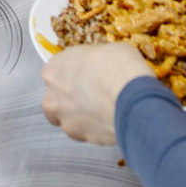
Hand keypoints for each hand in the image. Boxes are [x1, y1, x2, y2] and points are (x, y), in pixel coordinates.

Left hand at [41, 43, 155, 145]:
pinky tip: (111, 120)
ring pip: (69, 120)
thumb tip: (102, 66)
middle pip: (57, 99)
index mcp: (54, 69)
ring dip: (82, 116)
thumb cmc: (119, 67)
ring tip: (105, 109)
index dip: (74, 72)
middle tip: (94, 94)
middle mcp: (52, 97)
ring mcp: (65, 120)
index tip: (88, 73)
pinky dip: (96, 128)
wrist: (132, 97)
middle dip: (72, 98)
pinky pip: (86, 132)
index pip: (57, 70)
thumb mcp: (108, 49)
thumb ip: (96, 61)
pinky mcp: (81, 137)